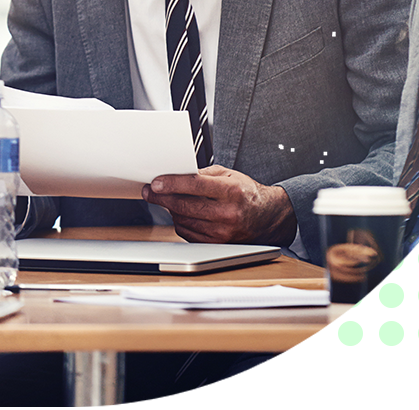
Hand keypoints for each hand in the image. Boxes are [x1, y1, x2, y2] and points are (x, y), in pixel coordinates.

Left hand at [142, 165, 297, 245]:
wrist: (268, 217)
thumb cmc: (247, 193)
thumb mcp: (228, 174)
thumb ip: (202, 174)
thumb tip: (175, 175)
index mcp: (231, 191)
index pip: (194, 186)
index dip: (172, 184)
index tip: (156, 183)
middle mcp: (227, 214)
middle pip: (185, 205)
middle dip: (162, 197)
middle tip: (150, 191)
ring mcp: (223, 232)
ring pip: (184, 220)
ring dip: (171, 209)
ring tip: (167, 199)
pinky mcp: (218, 244)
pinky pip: (189, 233)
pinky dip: (181, 222)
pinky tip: (181, 213)